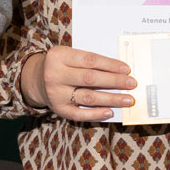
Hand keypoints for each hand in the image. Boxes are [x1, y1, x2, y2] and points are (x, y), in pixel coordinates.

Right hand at [19, 47, 134, 121]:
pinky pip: (80, 114)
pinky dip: (97, 114)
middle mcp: (55, 75)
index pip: (89, 60)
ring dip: (111, 99)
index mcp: (59, 56)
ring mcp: (56, 93)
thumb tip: (120, 71)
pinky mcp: (58, 109)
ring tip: (128, 100)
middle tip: (132, 83)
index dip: (110, 65)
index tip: (127, 69)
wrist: (38, 80)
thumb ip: (89, 61)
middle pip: (90, 78)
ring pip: (88, 97)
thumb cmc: (62, 65)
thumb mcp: (69, 56)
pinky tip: (110, 112)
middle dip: (114, 81)